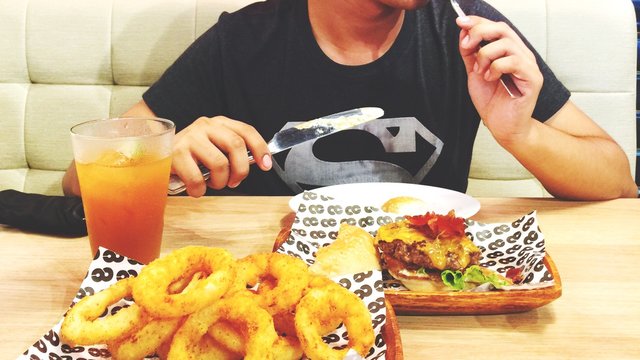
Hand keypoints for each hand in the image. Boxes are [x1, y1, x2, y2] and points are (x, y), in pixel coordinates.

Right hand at [171, 116, 271, 196]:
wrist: (155, 156)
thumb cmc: (190, 157)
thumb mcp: (214, 148)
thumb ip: (233, 152)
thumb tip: (259, 162)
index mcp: (219, 123)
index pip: (246, 131)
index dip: (260, 148)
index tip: (267, 166)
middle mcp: (205, 126)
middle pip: (236, 145)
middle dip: (241, 170)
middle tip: (234, 182)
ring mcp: (190, 138)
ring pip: (219, 163)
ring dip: (220, 182)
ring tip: (212, 184)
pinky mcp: (175, 153)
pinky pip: (197, 178)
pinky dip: (200, 190)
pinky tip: (195, 188)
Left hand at [456, 16, 542, 146]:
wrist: (502, 127)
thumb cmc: (493, 102)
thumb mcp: (475, 73)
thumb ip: (470, 54)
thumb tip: (464, 31)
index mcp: (510, 52)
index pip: (497, 27)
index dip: (479, 21)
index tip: (461, 21)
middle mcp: (522, 55)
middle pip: (503, 29)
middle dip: (480, 32)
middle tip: (466, 44)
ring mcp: (529, 66)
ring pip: (506, 44)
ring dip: (486, 55)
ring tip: (480, 72)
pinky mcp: (533, 79)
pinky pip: (513, 62)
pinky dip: (496, 68)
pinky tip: (490, 78)